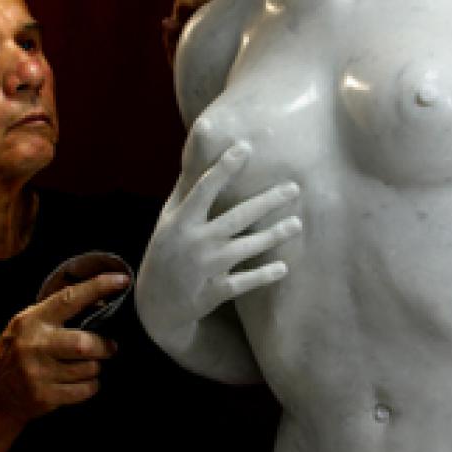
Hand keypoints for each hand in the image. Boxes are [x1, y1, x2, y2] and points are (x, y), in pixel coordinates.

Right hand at [0, 273, 127, 423]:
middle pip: (83, 344)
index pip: (69, 299)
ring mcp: (38, 374)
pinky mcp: (45, 397)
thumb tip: (99, 301)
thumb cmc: (18, 352)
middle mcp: (34, 345)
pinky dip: (90, 385)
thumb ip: (57, 312)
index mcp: (32, 321)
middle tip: (109, 347)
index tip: (121, 280)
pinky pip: (85, 390)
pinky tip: (80, 381)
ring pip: (88, 369)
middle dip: (104, 346)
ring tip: (87, 365)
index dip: (97, 287)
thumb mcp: (28, 324)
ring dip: (96, 367)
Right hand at [136, 142, 301, 331]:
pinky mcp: (214, 292)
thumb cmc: (166, 251)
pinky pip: (243, 283)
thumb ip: (186, 189)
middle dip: (266, 202)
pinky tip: (283, 267)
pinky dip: (262, 276)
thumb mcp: (168, 219)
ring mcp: (205, 268)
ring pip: (244, 249)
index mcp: (181, 221)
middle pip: (236, 218)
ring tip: (297, 224)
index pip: (204, 189)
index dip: (224, 168)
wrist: (155, 303)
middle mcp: (194, 242)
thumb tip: (197, 152)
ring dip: (272, 236)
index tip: (245, 147)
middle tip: (294, 188)